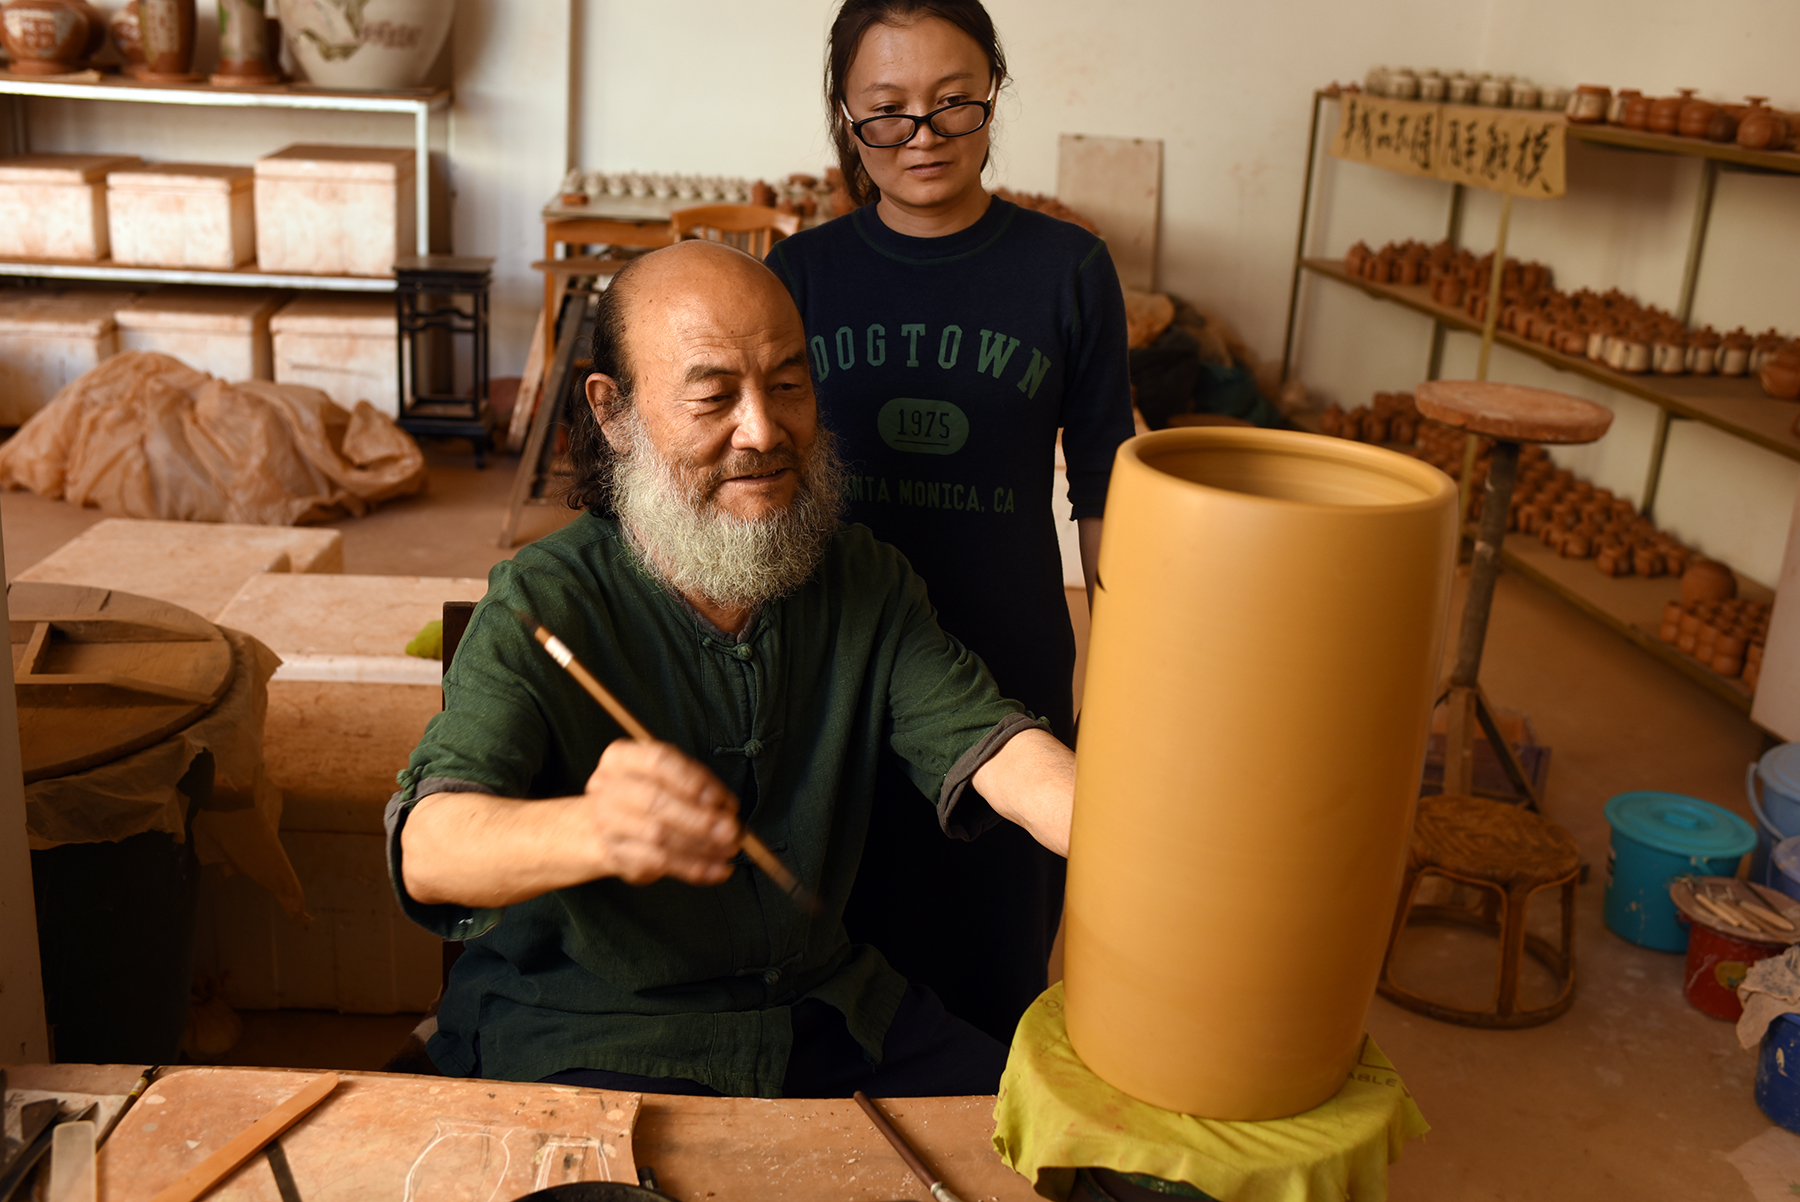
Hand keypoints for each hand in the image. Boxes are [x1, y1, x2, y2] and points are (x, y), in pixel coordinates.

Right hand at [581, 738, 740, 885]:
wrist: (607, 824)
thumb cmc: (647, 792)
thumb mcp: (669, 775)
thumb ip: (698, 784)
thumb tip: (725, 807)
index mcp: (620, 758)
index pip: (658, 762)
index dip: (692, 781)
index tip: (720, 799)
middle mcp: (607, 788)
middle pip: (656, 802)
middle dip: (700, 819)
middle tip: (731, 830)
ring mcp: (606, 822)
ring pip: (658, 837)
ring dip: (701, 846)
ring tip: (728, 849)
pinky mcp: (615, 854)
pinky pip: (658, 864)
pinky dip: (693, 868)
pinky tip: (715, 869)